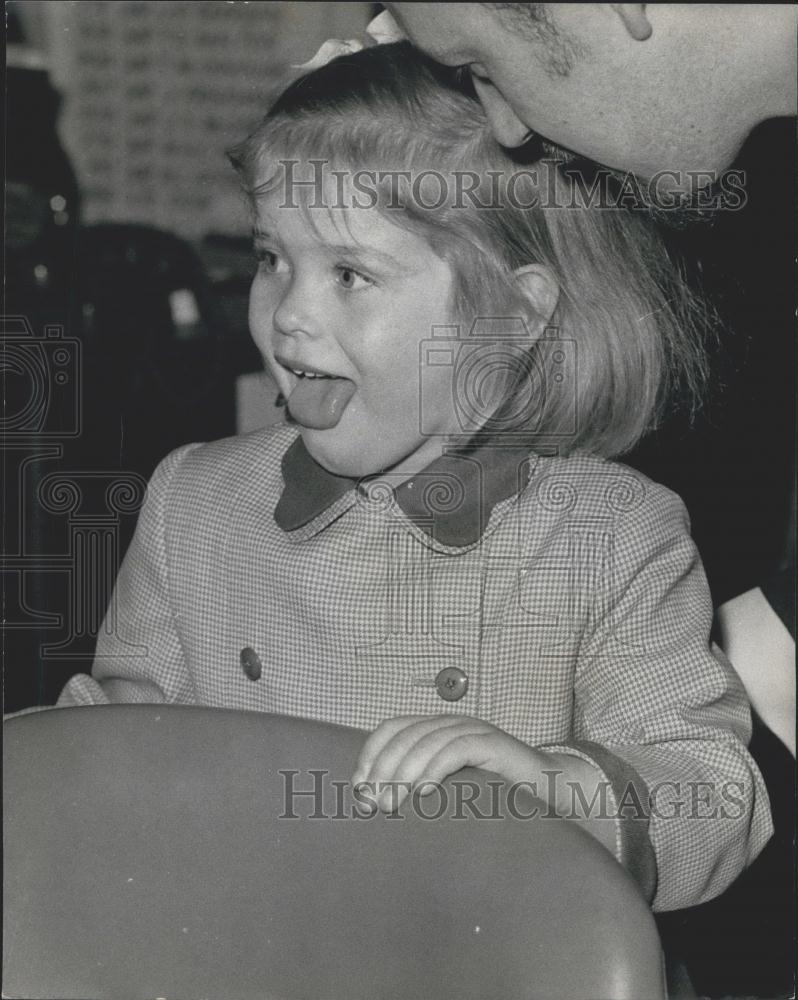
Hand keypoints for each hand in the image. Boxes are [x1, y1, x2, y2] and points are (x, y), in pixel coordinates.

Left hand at [351, 714, 542, 812]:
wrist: (551, 789)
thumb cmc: (496, 794)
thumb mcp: (451, 787)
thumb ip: (421, 785)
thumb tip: (377, 802)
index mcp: (437, 728)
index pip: (392, 728)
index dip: (370, 754)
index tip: (358, 787)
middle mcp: (452, 722)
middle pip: (405, 736)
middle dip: (382, 769)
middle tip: (372, 804)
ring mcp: (474, 730)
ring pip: (427, 741)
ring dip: (403, 773)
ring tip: (391, 804)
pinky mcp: (494, 744)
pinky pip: (457, 749)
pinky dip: (436, 768)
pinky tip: (424, 792)